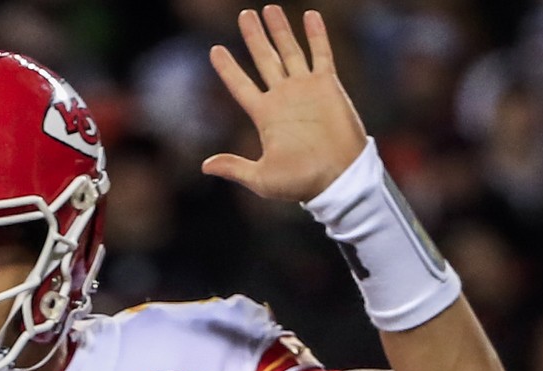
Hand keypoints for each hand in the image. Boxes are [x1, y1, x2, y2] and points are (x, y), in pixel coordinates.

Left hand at [201, 6, 367, 202]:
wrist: (338, 177)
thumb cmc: (301, 182)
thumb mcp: (261, 178)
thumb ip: (234, 167)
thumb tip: (204, 166)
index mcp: (265, 115)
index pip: (240, 85)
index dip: (228, 68)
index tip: (215, 50)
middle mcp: (283, 97)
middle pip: (264, 59)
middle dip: (254, 37)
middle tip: (244, 15)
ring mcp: (305, 89)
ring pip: (290, 51)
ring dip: (279, 30)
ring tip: (269, 8)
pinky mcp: (328, 86)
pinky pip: (321, 54)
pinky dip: (316, 35)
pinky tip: (309, 15)